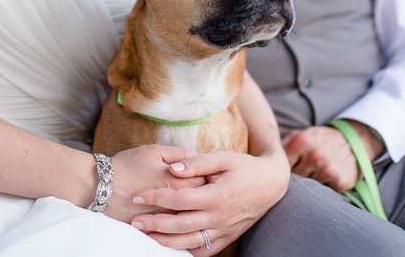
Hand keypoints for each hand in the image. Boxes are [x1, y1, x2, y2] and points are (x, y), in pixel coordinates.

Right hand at [105, 145, 206, 223]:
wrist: (101, 187)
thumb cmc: (128, 165)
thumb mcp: (154, 151)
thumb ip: (179, 154)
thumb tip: (195, 160)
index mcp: (178, 182)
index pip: (206, 183)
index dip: (208, 178)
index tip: (207, 174)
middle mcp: (175, 204)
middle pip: (201, 202)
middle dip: (204, 196)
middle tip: (203, 190)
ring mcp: (165, 219)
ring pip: (189, 218)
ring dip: (194, 212)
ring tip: (193, 205)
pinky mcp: (154, 229)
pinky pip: (174, 231)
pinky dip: (180, 226)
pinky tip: (180, 220)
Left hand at [129, 150, 289, 255]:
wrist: (271, 183)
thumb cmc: (245, 167)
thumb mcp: (223, 157)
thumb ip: (196, 163)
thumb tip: (173, 168)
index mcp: (217, 195)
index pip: (179, 200)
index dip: (156, 198)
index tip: (137, 194)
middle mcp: (220, 216)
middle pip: (180, 226)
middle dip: (154, 224)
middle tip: (133, 222)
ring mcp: (224, 230)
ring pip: (190, 242)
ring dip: (165, 242)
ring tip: (145, 237)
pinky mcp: (228, 237)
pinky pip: (205, 250)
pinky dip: (187, 251)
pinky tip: (171, 247)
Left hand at [282, 121, 384, 191]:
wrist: (355, 141)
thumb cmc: (321, 140)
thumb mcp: (301, 135)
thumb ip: (282, 145)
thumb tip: (263, 158)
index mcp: (302, 141)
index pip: (281, 165)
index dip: (281, 169)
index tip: (283, 170)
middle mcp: (316, 154)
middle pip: (293, 178)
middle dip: (295, 178)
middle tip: (302, 172)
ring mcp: (329, 169)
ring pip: (307, 187)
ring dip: (309, 184)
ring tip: (315, 173)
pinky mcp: (340, 182)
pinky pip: (322, 192)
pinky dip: (323, 188)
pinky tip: (326, 178)